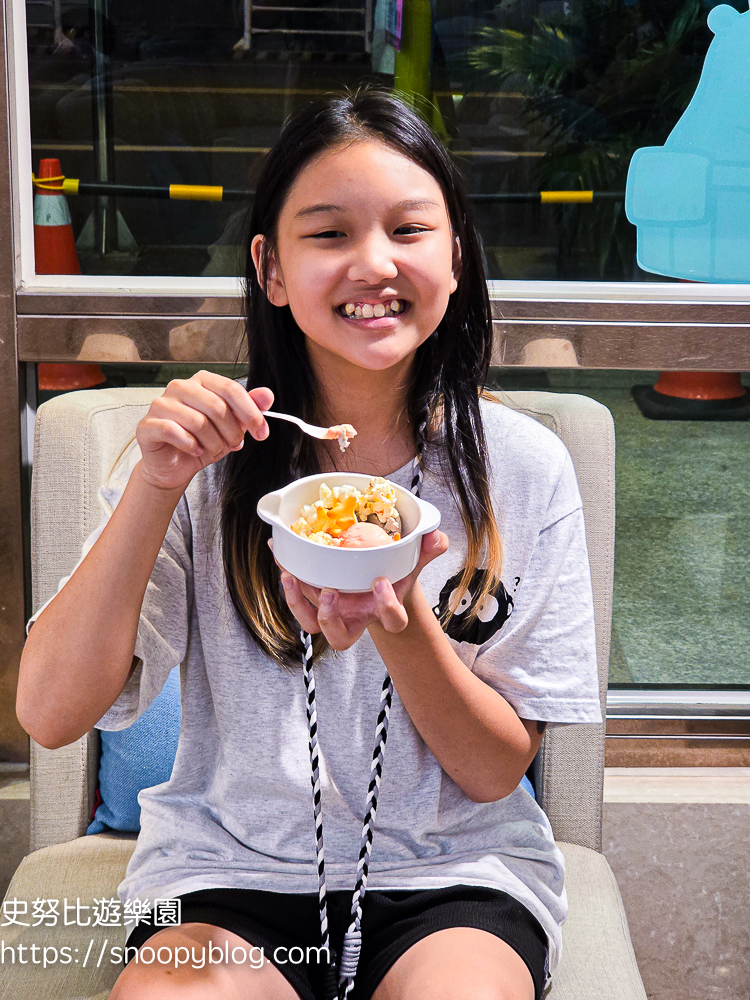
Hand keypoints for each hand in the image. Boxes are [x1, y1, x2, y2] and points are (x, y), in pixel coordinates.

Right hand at [136, 371, 273, 490]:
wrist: (175, 466)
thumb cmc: (202, 442)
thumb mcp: (232, 426)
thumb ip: (249, 409)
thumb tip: (267, 395)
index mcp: (202, 381)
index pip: (231, 389)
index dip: (250, 413)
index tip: (261, 432)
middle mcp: (180, 387)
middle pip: (216, 406)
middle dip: (231, 432)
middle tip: (232, 445)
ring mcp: (161, 404)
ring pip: (198, 422)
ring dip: (212, 443)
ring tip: (212, 449)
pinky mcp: (147, 425)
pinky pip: (174, 432)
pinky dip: (191, 446)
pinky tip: (194, 450)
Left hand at [274, 530, 448, 650]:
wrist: (375, 582)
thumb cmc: (394, 575)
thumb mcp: (412, 562)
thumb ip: (426, 551)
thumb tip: (436, 536)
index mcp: (384, 613)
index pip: (392, 621)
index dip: (387, 608)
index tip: (380, 582)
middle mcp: (355, 619)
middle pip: (339, 638)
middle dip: (330, 618)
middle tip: (329, 590)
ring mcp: (332, 613)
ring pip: (311, 622)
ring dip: (298, 601)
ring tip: (292, 575)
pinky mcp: (312, 600)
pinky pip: (295, 594)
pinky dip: (285, 571)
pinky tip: (277, 548)